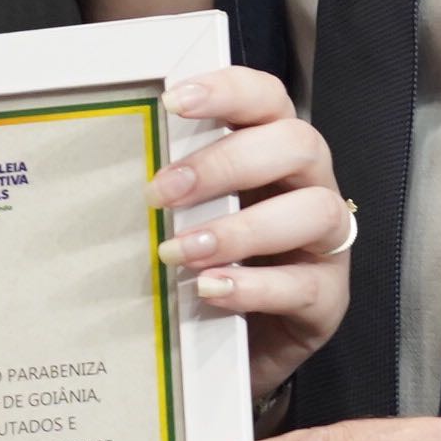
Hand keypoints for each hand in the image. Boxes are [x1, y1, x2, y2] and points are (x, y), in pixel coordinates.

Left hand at [151, 68, 349, 406]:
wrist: (236, 350)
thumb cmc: (212, 266)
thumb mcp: (191, 217)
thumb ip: (174, 189)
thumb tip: (111, 166)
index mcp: (276, 153)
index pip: (268, 100)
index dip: (228, 91)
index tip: (174, 101)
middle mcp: (311, 187)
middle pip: (298, 144)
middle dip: (228, 162)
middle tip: (164, 191)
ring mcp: (327, 243)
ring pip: (315, 211)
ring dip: (242, 228)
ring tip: (183, 250)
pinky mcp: (329, 298)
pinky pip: (304, 285)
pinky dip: (253, 286)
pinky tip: (211, 289)